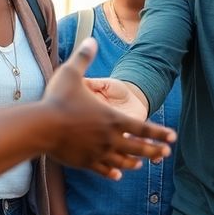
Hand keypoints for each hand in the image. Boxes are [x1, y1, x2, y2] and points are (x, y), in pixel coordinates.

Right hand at [44, 38, 174, 178]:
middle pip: (138, 148)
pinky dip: (112, 172)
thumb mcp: (72, 73)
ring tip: (140, 163)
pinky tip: (117, 174)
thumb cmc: (57, 100)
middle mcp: (109, 139)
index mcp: (113, 119)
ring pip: (122, 162)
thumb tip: (91, 40)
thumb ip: (84, 57)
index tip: (172, 137)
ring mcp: (97, 153)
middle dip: (154, 150)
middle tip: (165, 153)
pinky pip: (103, 170)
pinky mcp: (84, 163)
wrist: (41, 128)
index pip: (144, 128)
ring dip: (133, 162)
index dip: (160, 133)